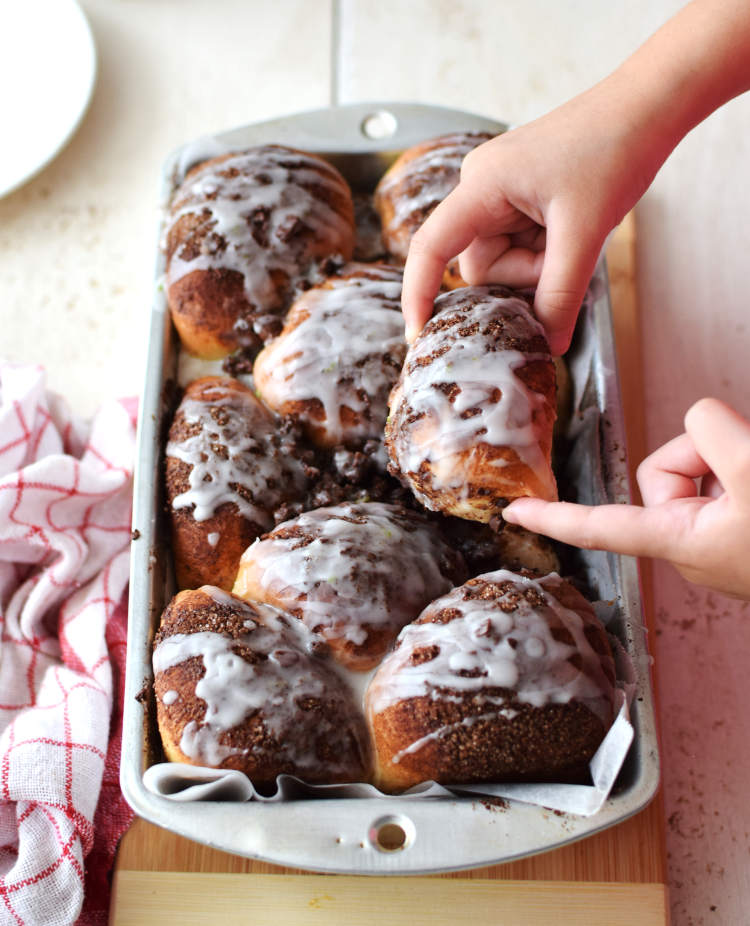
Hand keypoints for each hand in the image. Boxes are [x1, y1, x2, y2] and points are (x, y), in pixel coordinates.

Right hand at [401, 85, 661, 354]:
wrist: (645, 109)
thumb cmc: (613, 150)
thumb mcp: (586, 234)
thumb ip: (561, 294)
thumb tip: (547, 345)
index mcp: (482, 185)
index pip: (431, 248)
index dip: (419, 294)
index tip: (417, 334)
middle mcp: (480, 188)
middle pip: (481, 266)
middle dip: (524, 275)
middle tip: (567, 252)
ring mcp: (498, 193)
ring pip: (503, 261)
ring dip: (539, 265)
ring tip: (574, 234)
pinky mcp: (517, 199)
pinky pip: (518, 246)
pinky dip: (545, 252)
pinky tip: (569, 229)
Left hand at [502, 398, 749, 598]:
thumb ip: (712, 434)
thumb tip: (698, 418)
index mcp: (681, 542)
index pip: (598, 528)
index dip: (552, 517)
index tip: (515, 512)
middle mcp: (691, 546)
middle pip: (663, 473)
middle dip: (702, 453)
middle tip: (744, 459)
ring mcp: (718, 540)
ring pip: (700, 472)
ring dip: (729, 461)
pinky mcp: (741, 533)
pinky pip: (726, 485)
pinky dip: (741, 473)